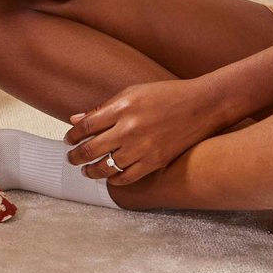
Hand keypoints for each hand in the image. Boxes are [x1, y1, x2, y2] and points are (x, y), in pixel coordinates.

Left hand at [63, 78, 226, 185]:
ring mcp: (142, 148)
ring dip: (91, 171)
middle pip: (91, 149)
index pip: (86, 126)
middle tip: (70, 158)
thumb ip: (103, 108)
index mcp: (121, 108)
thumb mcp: (132, 93)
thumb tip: (76, 119)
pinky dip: (114, 179)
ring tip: (86, 170)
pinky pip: (127, 177)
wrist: (203, 106)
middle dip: (75, 156)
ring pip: (106, 167)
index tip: (69, 139)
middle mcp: (129, 129)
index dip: (73, 135)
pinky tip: (109, 176)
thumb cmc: (166, 95)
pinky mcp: (155, 162)